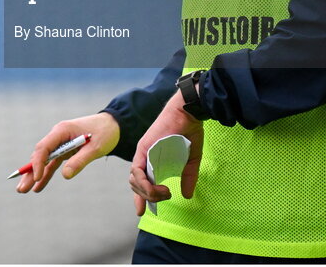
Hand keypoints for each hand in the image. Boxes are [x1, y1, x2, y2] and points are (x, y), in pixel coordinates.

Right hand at [15, 112, 119, 192]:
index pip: (44, 147)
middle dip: (29, 172)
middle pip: (39, 155)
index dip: (37, 163)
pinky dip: (45, 175)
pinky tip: (38, 187)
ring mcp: (60, 144)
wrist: (113, 125)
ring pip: (43, 161)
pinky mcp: (65, 151)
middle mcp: (57, 136)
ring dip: (34, 175)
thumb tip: (65, 175)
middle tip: (21, 188)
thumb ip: (80, 161)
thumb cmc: (105, 133)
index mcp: (62, 130)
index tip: (36, 177)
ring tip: (23, 190)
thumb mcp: (95, 148)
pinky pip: (52, 164)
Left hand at [129, 90, 203, 215]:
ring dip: (147, 192)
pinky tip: (159, 188)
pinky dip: (145, 184)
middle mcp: (144, 156)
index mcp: (152, 159)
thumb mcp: (191, 160)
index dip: (140, 197)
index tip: (142, 211)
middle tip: (164, 197)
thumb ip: (188, 177)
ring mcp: (142, 152)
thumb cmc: (189, 132)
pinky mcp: (143, 148)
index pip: (140, 181)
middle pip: (135, 184)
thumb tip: (187, 195)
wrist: (188, 113)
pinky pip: (137, 171)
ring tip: (164, 193)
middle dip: (146, 197)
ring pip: (134, 180)